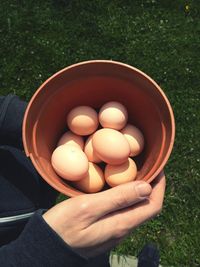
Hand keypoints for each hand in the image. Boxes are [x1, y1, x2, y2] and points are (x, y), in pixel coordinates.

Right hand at [43, 171, 164, 257]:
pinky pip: (123, 210)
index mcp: (121, 224)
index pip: (153, 205)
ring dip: (139, 190)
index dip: (159, 185)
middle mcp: (122, 229)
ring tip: (133, 171)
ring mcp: (113, 230)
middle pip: (146, 207)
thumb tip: (147, 188)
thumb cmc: (63, 226)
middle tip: (146, 165)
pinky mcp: (104, 228)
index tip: (157, 167)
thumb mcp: (88, 207)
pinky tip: (116, 185)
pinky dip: (126, 196)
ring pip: (135, 208)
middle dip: (151, 185)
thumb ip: (118, 199)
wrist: (46, 247)